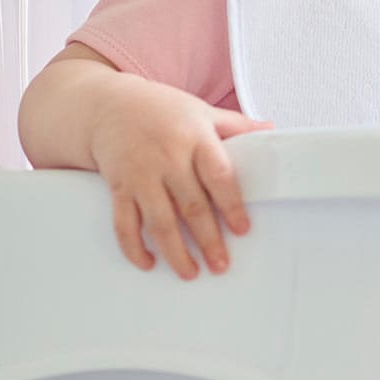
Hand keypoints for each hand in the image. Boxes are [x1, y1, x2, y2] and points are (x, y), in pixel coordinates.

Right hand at [83, 77, 270, 280]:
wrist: (107, 106)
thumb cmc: (162, 109)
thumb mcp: (202, 111)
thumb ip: (236, 125)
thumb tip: (272, 129)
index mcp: (195, 139)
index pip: (218, 177)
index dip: (231, 206)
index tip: (242, 230)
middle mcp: (168, 159)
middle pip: (191, 206)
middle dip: (207, 240)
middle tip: (221, 265)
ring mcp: (140, 175)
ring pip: (158, 221)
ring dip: (174, 252)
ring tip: (190, 273)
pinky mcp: (117, 187)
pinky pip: (123, 223)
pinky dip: (134, 247)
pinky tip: (148, 263)